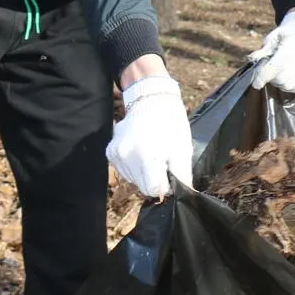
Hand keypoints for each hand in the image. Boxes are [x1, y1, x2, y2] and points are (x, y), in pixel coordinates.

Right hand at [106, 75, 192, 196]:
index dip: (166, 185)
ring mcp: (116, 154)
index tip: (170, 172)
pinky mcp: (110, 152)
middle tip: (163, 160)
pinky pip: (124, 171)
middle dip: (155, 179)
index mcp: (147, 156)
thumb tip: (184, 194)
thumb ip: (182, 175)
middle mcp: (127, 157)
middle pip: (142, 187)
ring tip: (152, 153)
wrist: (151, 99)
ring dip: (144, 173)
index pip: (154, 190)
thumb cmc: (171, 123)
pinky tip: (141, 151)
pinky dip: (134, 166)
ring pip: (133, 180)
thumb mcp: (183, 148)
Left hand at [249, 9, 294, 92]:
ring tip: (282, 71)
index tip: (256, 83)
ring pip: (289, 86)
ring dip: (281, 82)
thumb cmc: (287, 35)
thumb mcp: (273, 37)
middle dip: (271, 78)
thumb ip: (263, 49)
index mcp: (290, 50)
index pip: (271, 71)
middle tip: (270, 70)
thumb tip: (252, 59)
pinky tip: (291, 75)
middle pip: (280, 80)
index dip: (261, 78)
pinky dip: (293, 85)